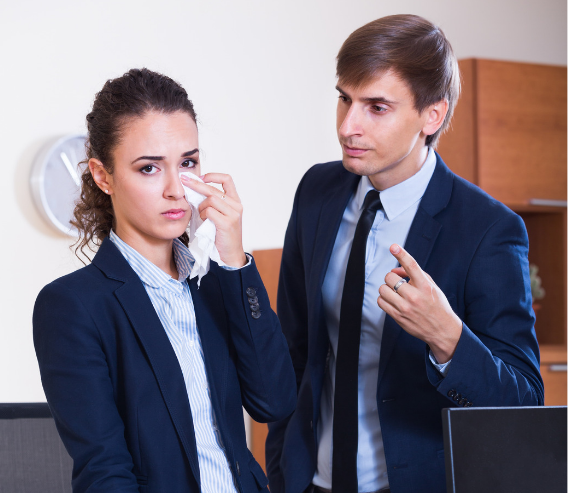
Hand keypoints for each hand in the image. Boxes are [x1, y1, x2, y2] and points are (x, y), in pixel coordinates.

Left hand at [181, 173, 246, 267]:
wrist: (230, 254)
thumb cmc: (222, 235)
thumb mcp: (219, 215)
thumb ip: (212, 203)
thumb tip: (193, 191)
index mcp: (235, 201)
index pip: (227, 179)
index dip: (213, 175)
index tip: (201, 177)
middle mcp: (236, 205)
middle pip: (214, 188)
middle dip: (196, 184)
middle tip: (184, 180)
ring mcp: (233, 214)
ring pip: (211, 199)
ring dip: (201, 206)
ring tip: (201, 215)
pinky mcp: (227, 223)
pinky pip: (210, 211)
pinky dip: (203, 215)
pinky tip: (204, 221)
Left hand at [377, 244, 461, 362]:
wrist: (442, 330)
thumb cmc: (437, 306)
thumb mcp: (432, 287)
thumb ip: (415, 275)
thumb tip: (396, 269)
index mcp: (425, 286)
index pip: (412, 265)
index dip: (401, 254)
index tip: (393, 246)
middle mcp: (415, 295)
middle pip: (390, 277)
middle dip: (391, 278)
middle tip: (398, 283)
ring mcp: (405, 307)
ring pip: (383, 289)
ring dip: (386, 288)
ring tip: (395, 293)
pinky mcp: (398, 316)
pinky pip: (381, 301)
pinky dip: (383, 299)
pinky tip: (392, 300)